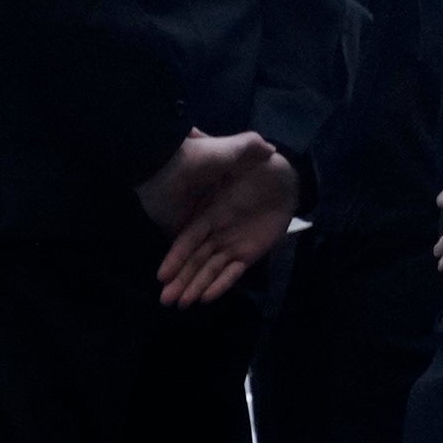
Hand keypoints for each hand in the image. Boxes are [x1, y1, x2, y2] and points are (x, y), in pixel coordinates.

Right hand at [137, 130, 295, 305]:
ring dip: (195, 286)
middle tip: (165, 302)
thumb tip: (210, 137)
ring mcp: (231, 242)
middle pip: (194, 259)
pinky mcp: (249, 250)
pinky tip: (206, 298)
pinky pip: (233, 270)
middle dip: (180, 279)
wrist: (280, 178)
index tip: (162, 274)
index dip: (176, 256)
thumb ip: (230, 151)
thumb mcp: (233, 153)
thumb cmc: (250, 167)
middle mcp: (214, 231)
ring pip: (209, 268)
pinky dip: (221, 283)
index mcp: (206, 213)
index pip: (188, 238)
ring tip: (181, 306)